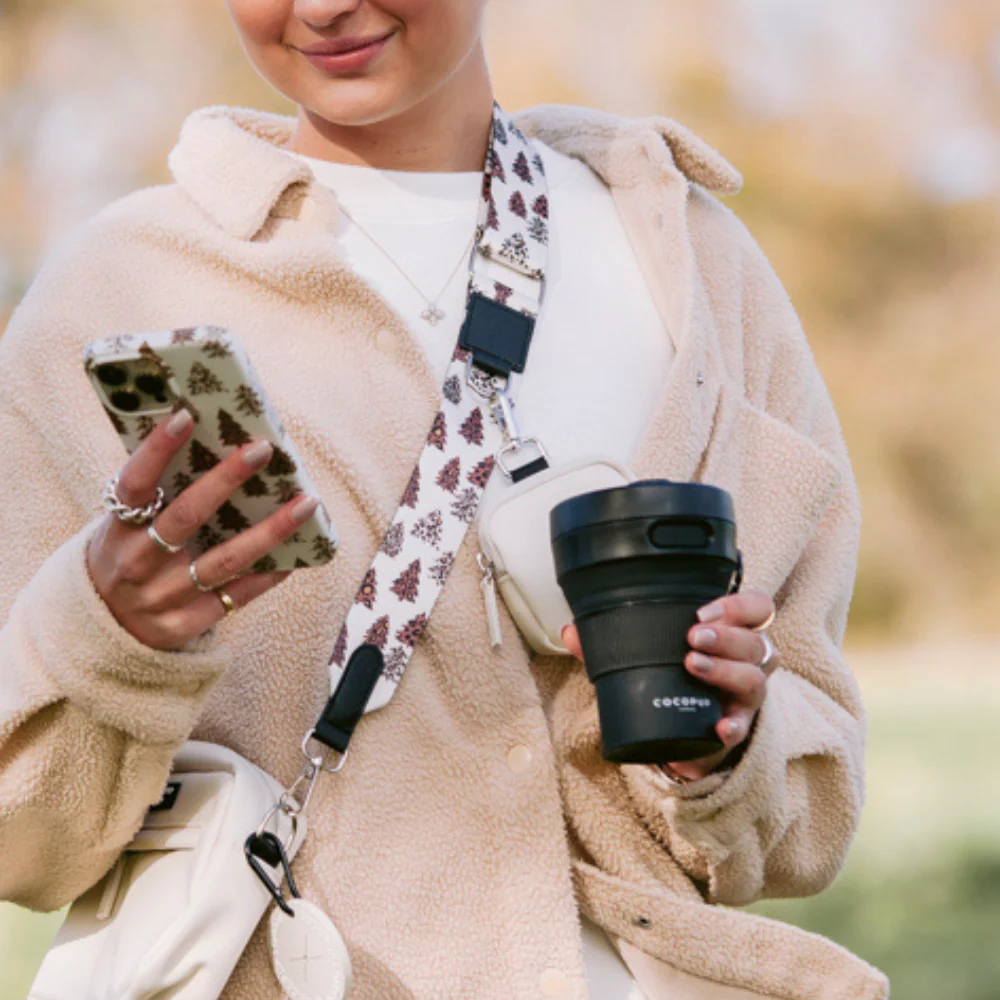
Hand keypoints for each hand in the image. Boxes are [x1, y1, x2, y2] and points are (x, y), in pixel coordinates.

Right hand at [87, 408, 318, 650]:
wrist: (106, 628)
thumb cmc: (130, 555)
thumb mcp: (125, 526)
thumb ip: (158, 494)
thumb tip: (214, 442)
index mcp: (117, 529)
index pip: (135, 483)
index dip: (157, 449)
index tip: (186, 415)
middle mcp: (137, 562)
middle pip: (187, 516)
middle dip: (226, 480)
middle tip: (262, 449)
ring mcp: (162, 596)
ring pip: (224, 559)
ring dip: (270, 530)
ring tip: (306, 503)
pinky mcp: (185, 624)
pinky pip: (236, 595)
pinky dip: (268, 574)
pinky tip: (295, 555)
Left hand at [561, 589, 778, 780]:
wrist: (686, 732)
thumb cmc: (672, 678)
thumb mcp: (646, 655)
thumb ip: (610, 641)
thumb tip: (570, 631)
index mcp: (731, 633)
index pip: (757, 608)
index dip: (737, 606)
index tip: (702, 612)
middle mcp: (748, 661)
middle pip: (757, 641)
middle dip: (726, 636)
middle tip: (692, 637)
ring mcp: (747, 695)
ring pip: (756, 677)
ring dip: (728, 670)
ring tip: (694, 665)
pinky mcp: (739, 726)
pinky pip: (745, 726)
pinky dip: (735, 725)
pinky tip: (720, 726)